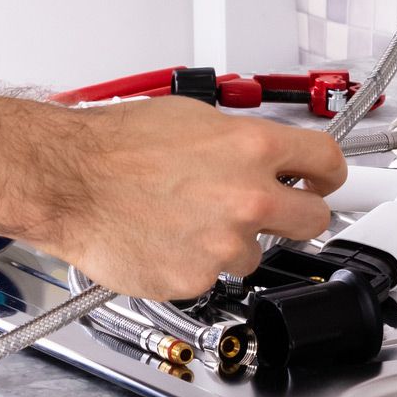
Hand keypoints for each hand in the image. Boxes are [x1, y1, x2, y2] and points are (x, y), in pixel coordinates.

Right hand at [30, 97, 347, 299]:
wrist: (68, 181)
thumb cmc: (115, 146)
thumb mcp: (192, 118)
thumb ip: (241, 141)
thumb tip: (265, 152)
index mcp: (253, 148)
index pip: (327, 162)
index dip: (328, 175)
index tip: (322, 181)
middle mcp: (249, 198)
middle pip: (314, 220)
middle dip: (297, 215)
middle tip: (271, 211)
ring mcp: (225, 243)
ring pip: (256, 254)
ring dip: (233, 242)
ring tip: (188, 219)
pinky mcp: (196, 278)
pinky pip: (212, 275)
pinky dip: (194, 262)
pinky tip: (167, 238)